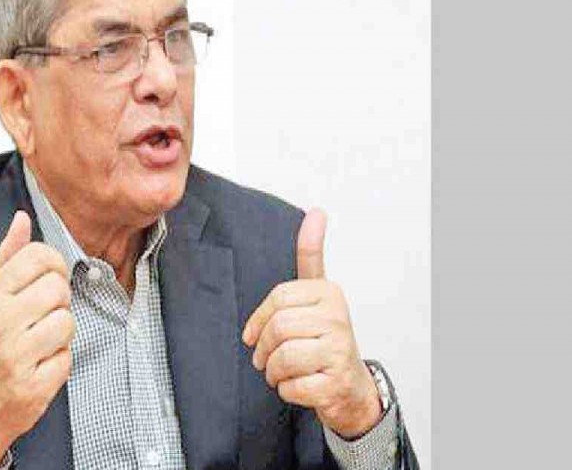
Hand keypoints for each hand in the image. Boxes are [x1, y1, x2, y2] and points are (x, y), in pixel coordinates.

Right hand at [0, 211, 74, 467]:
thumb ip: (9, 255)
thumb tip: (22, 217)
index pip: (40, 256)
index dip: (54, 267)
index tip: (47, 282)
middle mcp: (0, 320)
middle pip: (58, 288)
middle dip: (59, 303)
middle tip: (41, 318)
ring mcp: (15, 354)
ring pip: (67, 322)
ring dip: (60, 335)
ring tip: (40, 343)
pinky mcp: (31, 385)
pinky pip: (67, 359)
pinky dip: (59, 364)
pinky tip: (39, 367)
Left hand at [242, 209, 380, 438]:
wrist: (349, 386)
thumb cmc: (324, 338)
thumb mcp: (317, 294)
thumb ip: (311, 255)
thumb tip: (316, 212)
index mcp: (329, 293)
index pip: (278, 299)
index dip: (258, 320)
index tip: (252, 334)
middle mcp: (338, 318)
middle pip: (278, 328)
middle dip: (263, 349)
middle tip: (263, 358)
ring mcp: (340, 351)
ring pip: (282, 358)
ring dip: (273, 371)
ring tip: (281, 372)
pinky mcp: (335, 382)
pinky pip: (292, 386)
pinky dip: (287, 390)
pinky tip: (299, 385)